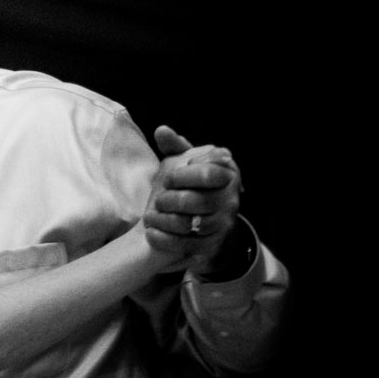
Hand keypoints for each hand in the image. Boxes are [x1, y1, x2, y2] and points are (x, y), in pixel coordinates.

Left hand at [144, 125, 242, 274]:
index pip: (207, 173)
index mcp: (226, 176)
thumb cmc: (192, 186)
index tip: (167, 179)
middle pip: (195, 201)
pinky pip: (186, 245)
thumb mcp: (185, 165)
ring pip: (190, 225)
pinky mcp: (212, 247)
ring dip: (163, 220)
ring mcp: (223, 226)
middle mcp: (230, 201)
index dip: (182, 176)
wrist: (206, 223)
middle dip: (168, 199)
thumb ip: (175, 147)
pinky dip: (164, 239)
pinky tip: (149, 233)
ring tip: (149, 216)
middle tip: (157, 199)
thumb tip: (161, 130)